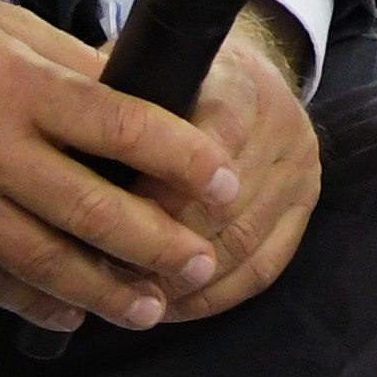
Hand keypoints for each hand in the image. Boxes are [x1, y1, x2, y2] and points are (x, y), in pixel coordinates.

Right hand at [0, 0, 236, 337]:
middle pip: (92, 208)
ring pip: (44, 258)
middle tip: (200, 261)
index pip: (120, 126)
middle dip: (157, 242)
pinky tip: (72, 309)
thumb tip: (131, 92)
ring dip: (105, 288)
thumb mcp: (0, 21)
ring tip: (150, 305)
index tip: (222, 178)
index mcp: (17, 84)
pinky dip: (36, 301)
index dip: (180, 158)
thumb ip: (68, 63)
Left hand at [137, 7, 321, 329]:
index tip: (110, 229)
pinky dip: (217, 296)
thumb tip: (69, 161)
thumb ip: (116, 108)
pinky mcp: (306, 202)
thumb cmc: (175, 81)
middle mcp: (280, 124)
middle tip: (111, 278)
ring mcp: (300, 166)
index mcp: (238, 86)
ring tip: (138, 298)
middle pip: (225, 209)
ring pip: (243, 244)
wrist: (245, 74)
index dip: (158, 200)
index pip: (206, 152)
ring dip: (188, 282)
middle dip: (165, 251)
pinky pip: (265, 266)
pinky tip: (177, 305)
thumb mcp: (147, 71)